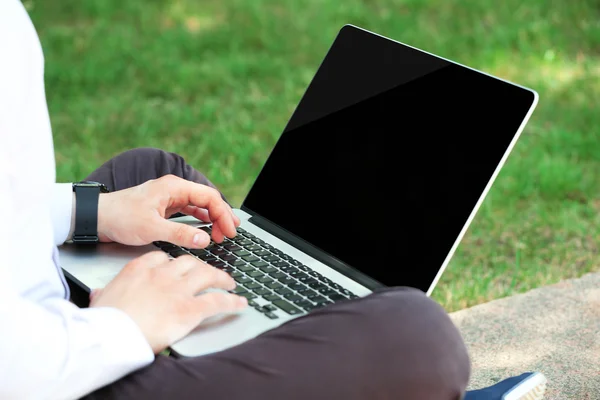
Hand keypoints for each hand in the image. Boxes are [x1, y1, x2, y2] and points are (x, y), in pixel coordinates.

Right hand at [90, 252, 246, 352]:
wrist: (110, 335)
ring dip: (222, 277)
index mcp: (140, 268)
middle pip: (189, 262)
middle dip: (202, 266)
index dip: (174, 263)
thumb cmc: (104, 320)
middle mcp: (163, 274)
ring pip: (209, 275)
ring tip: (229, 282)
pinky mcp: (190, 309)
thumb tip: (100, 293)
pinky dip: (232, 302)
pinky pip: (218, 301)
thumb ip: (105, 292)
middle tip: (208, 273)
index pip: (163, 258)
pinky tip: (240, 303)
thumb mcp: (100, 299)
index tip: (178, 267)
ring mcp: (178, 290)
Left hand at [96, 175, 240, 247]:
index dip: (223, 214)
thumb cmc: (120, 218)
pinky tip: (206, 229)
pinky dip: (200, 220)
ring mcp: (169, 198)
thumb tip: (205, 239)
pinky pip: (189, 211)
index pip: (209, 197)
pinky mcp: (163, 207)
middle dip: (221, 216)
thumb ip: (180, 234)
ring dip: (212, 219)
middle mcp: (173, 189)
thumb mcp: (151, 228)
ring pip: (199, 205)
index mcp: (173, 187)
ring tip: (222, 233)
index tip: (230, 230)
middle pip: (207, 200)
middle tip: (230, 234)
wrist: (96, 217)